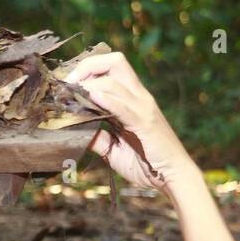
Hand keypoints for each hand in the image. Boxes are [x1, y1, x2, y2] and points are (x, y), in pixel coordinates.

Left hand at [65, 53, 200, 198]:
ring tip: (71, 93)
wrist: (173, 178)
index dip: (87, 69)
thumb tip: (73, 130)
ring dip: (89, 84)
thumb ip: (97, 137)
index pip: (111, 67)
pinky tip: (92, 97)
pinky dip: (107, 100)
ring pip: (116, 80)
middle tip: (68, 83)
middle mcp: (139, 97)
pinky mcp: (146, 123)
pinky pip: (124, 107)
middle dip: (88, 66)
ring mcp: (143, 108)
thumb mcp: (113, 150)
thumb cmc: (145, 164)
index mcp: (132, 99)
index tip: (66, 83)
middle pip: (115, 61)